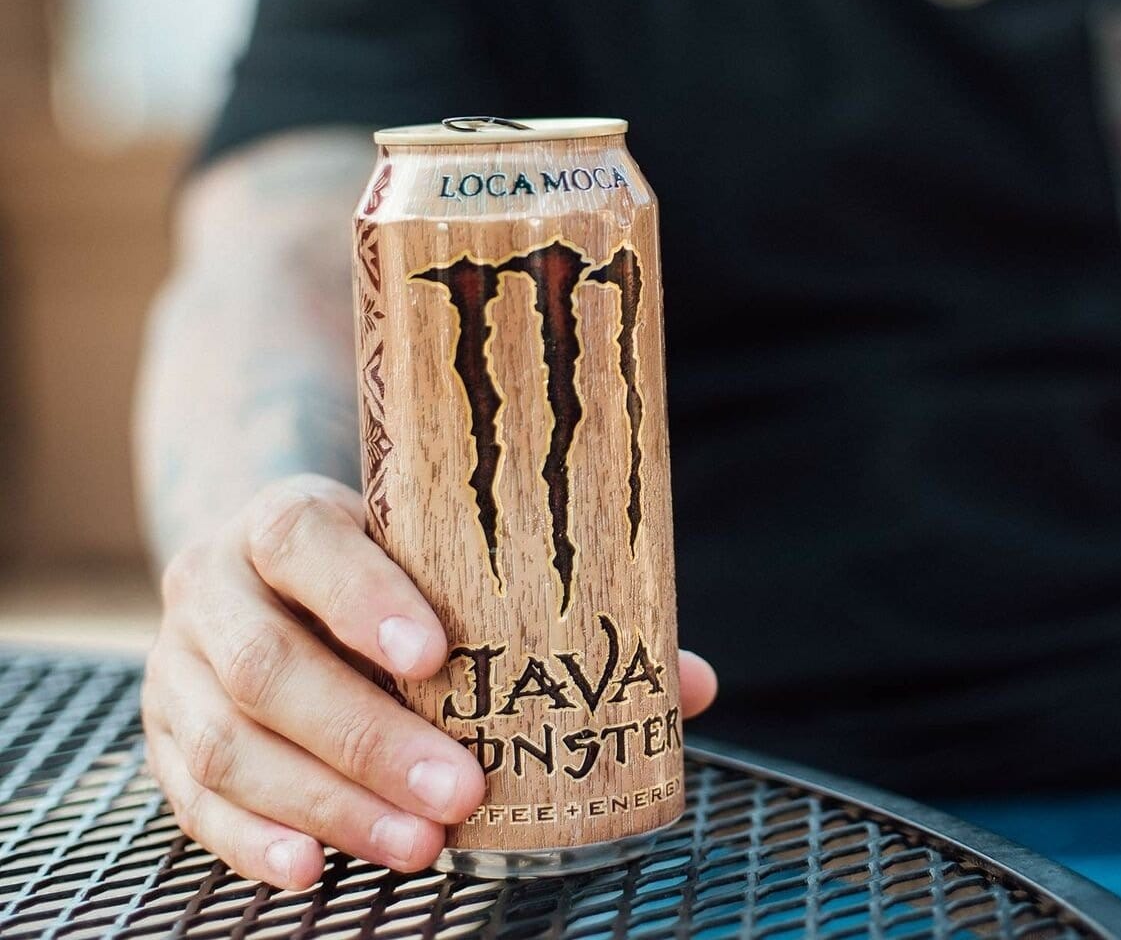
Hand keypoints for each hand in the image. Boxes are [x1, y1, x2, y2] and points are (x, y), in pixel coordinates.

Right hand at [143, 474, 718, 890]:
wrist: (268, 559)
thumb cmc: (386, 560)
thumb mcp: (445, 551)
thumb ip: (548, 607)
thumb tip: (688, 684)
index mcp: (287, 518)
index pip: (308, 544)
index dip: (364, 598)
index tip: (439, 653)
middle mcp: (215, 582)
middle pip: (269, 664)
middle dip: (368, 737)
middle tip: (461, 792)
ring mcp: (177, 664)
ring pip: (231, 743)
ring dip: (329, 803)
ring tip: (420, 845)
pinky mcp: (164, 735)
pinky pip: (190, 799)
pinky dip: (252, 840)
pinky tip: (314, 871)